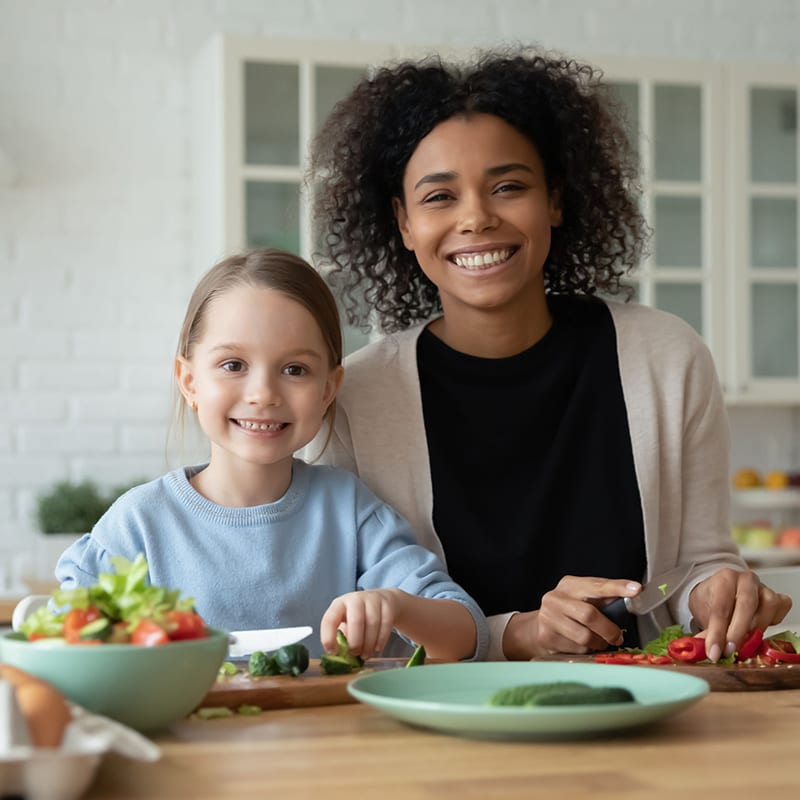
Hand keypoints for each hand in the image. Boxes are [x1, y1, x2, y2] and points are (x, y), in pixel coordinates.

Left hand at [320, 589, 402, 658]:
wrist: (382, 600)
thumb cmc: (359, 616)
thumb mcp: (346, 622)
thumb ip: (342, 638)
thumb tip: (339, 657)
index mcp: (339, 604)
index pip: (329, 620)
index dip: (329, 637)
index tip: (333, 652)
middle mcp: (355, 599)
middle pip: (356, 621)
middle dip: (355, 642)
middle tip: (355, 654)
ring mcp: (372, 600)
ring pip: (372, 623)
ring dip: (369, 644)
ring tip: (365, 655)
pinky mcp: (387, 605)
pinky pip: (385, 624)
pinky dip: (381, 640)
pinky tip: (377, 648)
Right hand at [503, 575, 642, 659]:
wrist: (539, 626)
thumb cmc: (570, 610)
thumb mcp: (584, 598)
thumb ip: (605, 598)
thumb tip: (635, 597)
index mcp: (570, 585)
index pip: (597, 585)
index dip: (617, 588)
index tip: (637, 589)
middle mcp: (556, 598)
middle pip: (589, 614)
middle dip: (609, 629)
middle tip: (618, 637)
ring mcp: (549, 617)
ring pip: (584, 636)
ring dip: (599, 642)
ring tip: (601, 641)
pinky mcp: (547, 636)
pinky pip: (576, 648)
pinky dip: (587, 649)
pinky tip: (584, 645)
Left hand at [689, 568, 792, 660]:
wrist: (720, 592)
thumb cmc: (712, 601)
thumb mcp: (703, 613)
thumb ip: (707, 632)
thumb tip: (709, 651)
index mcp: (724, 578)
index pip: (721, 606)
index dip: (717, 633)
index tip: (714, 652)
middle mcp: (746, 580)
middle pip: (747, 604)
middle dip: (738, 632)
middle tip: (730, 650)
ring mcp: (764, 587)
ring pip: (769, 605)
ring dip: (757, 628)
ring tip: (744, 642)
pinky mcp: (778, 597)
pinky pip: (782, 608)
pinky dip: (773, 622)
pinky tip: (759, 630)